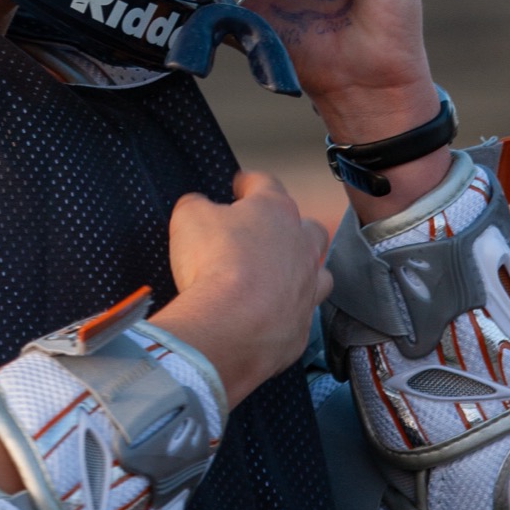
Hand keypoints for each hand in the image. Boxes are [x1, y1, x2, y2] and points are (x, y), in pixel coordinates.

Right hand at [151, 171, 330, 409]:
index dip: (250, 182)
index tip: (240, 185)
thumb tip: (199, 205)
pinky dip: (288, 312)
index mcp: (275, 210)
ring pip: (319, 272)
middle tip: (267, 233)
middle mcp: (301, 246)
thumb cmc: (213, 263)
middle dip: (290, 226)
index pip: (266, 184)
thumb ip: (197, 204)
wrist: (229, 327)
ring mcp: (307, 288)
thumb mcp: (190, 216)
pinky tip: (272, 316)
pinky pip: (302, 314)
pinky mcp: (302, 326)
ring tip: (283, 276)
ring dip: (302, 271)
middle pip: (308, 227)